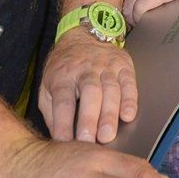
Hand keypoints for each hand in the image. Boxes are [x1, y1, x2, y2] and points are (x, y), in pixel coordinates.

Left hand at [39, 29, 138, 143]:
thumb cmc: (63, 67)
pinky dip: (130, 99)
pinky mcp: (123, 64)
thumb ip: (51, 113)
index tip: (64, 142)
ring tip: (108, 135)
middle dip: (89, 118)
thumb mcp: (47, 87)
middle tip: (89, 141)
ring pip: (110, 89)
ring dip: (110, 114)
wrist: (82, 35)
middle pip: (89, 93)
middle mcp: (85, 69)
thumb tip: (59, 139)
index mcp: (63, 75)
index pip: (63, 101)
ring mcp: (106, 66)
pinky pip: (129, 82)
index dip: (63, 122)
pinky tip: (128, 115)